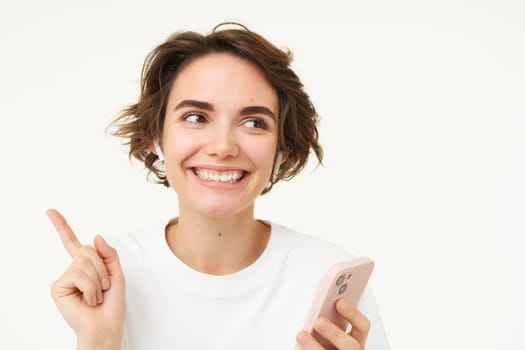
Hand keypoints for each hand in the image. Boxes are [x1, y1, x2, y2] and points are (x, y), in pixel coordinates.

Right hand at [48, 209, 124, 348]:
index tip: (50, 211)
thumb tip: (96, 236)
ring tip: (97, 295)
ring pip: (84, 262)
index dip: (62, 226)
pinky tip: (89, 300)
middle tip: (105, 287)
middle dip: (102, 267)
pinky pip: (78, 274)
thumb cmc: (112, 304)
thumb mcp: (117, 273)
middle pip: (88, 249)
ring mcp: (64, 277)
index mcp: (86, 265)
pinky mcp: (58, 286)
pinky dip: (90, 287)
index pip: (72, 242)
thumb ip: (109, 253)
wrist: (106, 326)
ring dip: (98, 280)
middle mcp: (73, 269)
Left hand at [296, 298, 369, 349]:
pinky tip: (297, 346)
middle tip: (319, 321)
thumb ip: (329, 319)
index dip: (353, 313)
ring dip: (315, 346)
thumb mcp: (332, 330)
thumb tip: (316, 306)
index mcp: (355, 339)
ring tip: (302, 336)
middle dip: (335, 332)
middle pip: (351, 345)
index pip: (362, 326)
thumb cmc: (325, 342)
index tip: (340, 301)